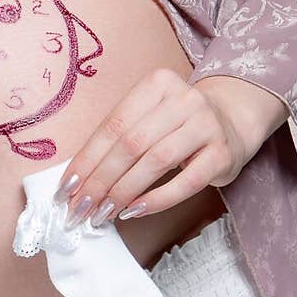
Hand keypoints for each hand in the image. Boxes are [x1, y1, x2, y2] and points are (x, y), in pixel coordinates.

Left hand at [55, 67, 273, 225]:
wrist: (231, 120)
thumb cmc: (177, 124)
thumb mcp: (148, 117)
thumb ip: (119, 138)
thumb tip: (78, 178)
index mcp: (157, 84)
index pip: (113, 125)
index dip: (87, 159)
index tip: (65, 188)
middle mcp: (183, 99)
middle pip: (131, 144)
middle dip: (100, 180)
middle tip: (80, 208)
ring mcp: (206, 124)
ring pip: (155, 161)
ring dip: (123, 191)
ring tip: (102, 212)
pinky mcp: (222, 153)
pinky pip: (186, 182)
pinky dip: (156, 199)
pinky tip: (134, 211)